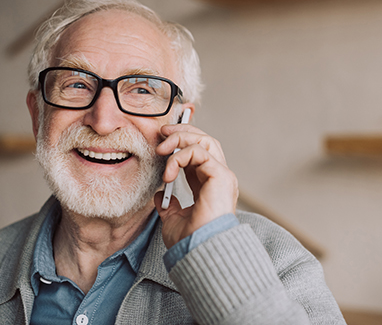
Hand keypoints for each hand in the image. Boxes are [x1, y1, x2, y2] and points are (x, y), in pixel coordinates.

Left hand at [155, 124, 237, 248]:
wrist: (198, 251)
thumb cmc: (190, 240)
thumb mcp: (173, 219)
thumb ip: (169, 205)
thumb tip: (159, 196)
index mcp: (208, 185)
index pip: (198, 153)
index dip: (181, 143)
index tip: (162, 142)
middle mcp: (218, 177)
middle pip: (205, 140)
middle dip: (182, 132)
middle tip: (162, 133)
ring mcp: (222, 175)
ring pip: (204, 141)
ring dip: (180, 139)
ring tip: (162, 149)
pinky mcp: (221, 175)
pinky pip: (199, 152)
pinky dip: (180, 157)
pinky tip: (168, 173)